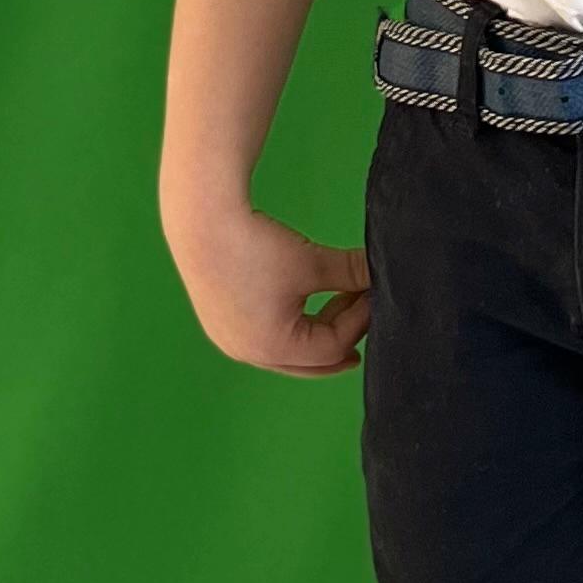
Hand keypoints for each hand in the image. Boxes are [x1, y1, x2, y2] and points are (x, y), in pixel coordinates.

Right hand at [171, 205, 370, 374]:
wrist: (202, 222)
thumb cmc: (257, 246)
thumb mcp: (312, 262)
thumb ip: (351, 273)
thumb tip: (380, 273)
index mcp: (273, 347)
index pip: (332, 347)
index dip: (359, 321)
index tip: (374, 294)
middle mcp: (248, 353)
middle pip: (308, 360)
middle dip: (341, 339)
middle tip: (366, 323)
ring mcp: (230, 340)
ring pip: (286, 350)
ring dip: (316, 328)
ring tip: (339, 304)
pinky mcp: (221, 322)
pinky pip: (265, 335)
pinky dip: (291, 323)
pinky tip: (303, 302)